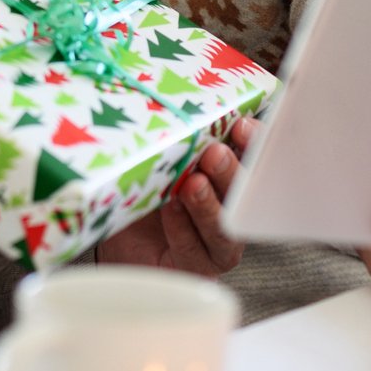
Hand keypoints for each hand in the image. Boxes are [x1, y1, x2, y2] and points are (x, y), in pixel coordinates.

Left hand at [96, 117, 255, 277]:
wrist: (116, 231)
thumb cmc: (144, 188)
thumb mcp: (160, 157)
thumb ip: (174, 137)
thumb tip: (174, 103)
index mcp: (230, 177)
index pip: (252, 159)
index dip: (254, 143)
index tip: (242, 125)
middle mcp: (231, 211)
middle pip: (244, 196)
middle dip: (231, 172)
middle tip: (214, 153)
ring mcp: (216, 244)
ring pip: (224, 229)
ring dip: (209, 203)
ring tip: (193, 183)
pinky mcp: (195, 267)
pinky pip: (194, 250)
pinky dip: (183, 228)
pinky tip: (171, 209)